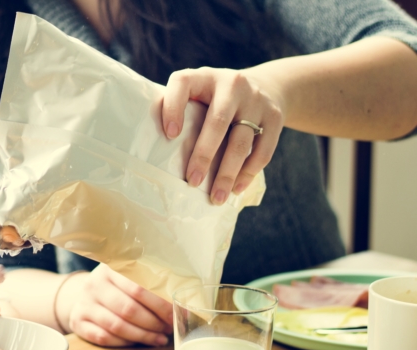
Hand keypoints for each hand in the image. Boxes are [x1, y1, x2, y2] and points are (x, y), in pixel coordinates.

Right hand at [63, 264, 172, 346]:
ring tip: (160, 339)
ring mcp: (84, 303)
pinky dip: (125, 342)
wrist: (85, 293)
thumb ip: (152, 287)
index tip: (177, 315)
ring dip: (142, 335)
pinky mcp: (78, 321)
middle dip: (154, 322)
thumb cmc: (118, 287)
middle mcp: (94, 284)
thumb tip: (187, 308)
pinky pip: (104, 337)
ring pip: (117, 325)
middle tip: (169, 329)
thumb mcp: (131, 278)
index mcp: (111, 268)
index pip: (139, 288)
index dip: (160, 305)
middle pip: (129, 309)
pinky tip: (139, 342)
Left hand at [162, 67, 283, 204]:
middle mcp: (232, 84)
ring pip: (241, 141)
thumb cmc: (216, 99)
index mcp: (204, 77)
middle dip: (204, 155)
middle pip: (218, 122)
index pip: (183, 83)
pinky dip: (248, 172)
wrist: (267, 86)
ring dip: (228, 172)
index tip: (169, 135)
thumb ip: (179, 110)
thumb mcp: (198, 93)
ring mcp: (257, 100)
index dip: (173, 108)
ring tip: (217, 197)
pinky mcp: (275, 117)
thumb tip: (151, 149)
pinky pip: (263, 150)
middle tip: (193, 181)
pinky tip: (236, 188)